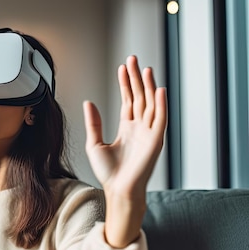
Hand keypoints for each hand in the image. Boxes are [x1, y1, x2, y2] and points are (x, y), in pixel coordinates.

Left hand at [83, 56, 166, 246]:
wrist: (117, 190)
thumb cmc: (108, 172)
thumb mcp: (95, 143)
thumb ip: (94, 123)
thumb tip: (89, 102)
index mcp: (127, 127)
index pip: (128, 99)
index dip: (126, 83)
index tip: (123, 67)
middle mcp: (139, 127)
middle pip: (140, 97)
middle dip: (137, 78)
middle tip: (134, 59)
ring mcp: (149, 133)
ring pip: (150, 104)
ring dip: (149, 86)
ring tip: (145, 69)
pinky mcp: (155, 141)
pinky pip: (160, 119)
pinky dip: (160, 105)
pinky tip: (158, 90)